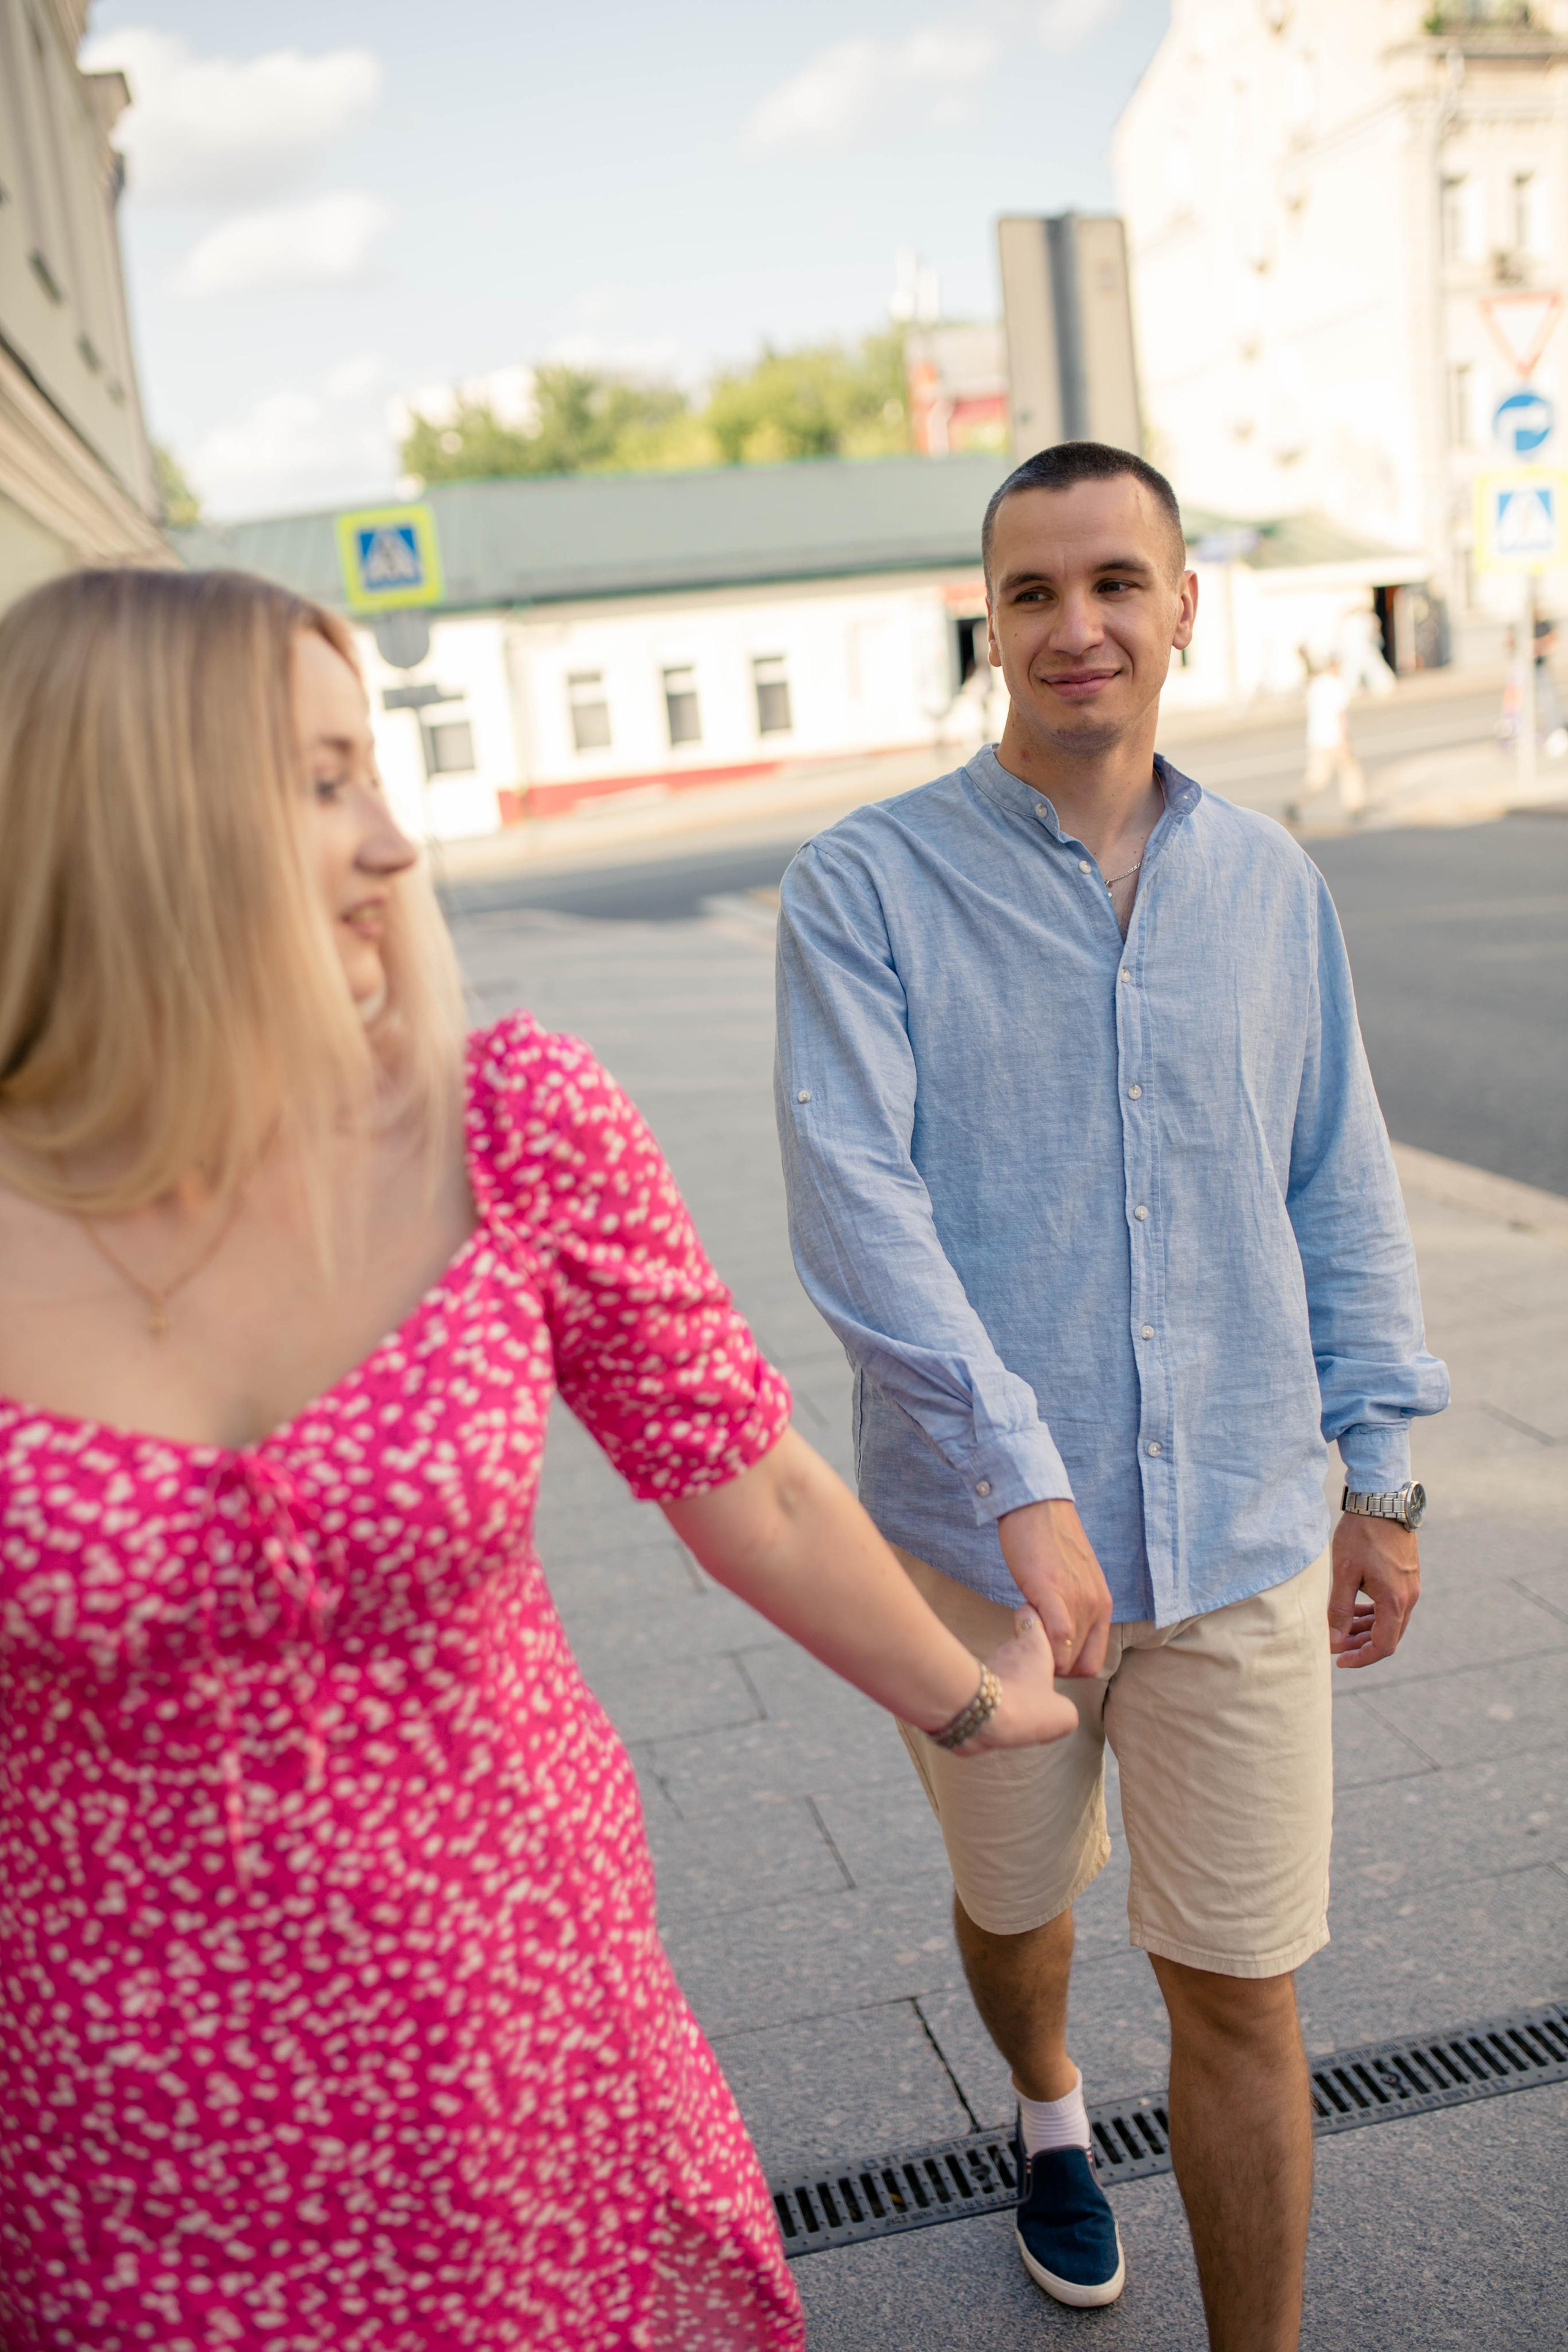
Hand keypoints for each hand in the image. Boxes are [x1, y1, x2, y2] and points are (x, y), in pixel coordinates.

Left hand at [950, 1607, 1078, 1754]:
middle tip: (1035, 1684)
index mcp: (1034, 1646)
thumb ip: (1065, 1709)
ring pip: (1002, 1667)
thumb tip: (1059, 1713)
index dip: (1035, 1617)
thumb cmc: (1027, 1706)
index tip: (1037, 1621)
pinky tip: (1000, 1716)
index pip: (1032, 1617)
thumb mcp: (1062, 1714)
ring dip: (1010, 1681)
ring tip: (1019, 1705)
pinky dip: (994, 1698)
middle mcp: (1008, 1648)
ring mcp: (988, 1664)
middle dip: (1026, 1662)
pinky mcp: (971, 1682)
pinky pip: (987, 1687)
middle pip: (1018, 1647)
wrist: (980, 1714)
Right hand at [996, 1498, 1112, 1677]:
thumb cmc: (1049, 1542)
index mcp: (1103, 1606)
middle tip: (1031, 1643)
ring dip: (1040, 1652)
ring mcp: (1079, 1600)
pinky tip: (1022, 1617)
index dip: (1067, 1668)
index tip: (1045, 1654)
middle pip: (1077, 1666)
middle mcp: (1096, 1607)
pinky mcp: (1054, 1590)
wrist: (1037, 1505)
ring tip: (1025, 1625)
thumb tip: (1060, 1639)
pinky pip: (1058, 1635)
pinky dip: (1039, 1640)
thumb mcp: (1074, 1581)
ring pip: (1064, 1657)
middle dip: (1051, 1665)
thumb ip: (1074, 1609)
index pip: (1093, 1663)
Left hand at [1328, 1512, 1419, 1668]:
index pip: (1383, 1646)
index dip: (1361, 1658)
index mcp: (1395, 1601)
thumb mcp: (1344, 1572)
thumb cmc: (1362, 1534)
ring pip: (1391, 1621)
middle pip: (1389, 1637)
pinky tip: (1356, 1611)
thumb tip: (1334, 1640)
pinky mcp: (1407, 1577)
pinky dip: (1375, 1614)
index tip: (1339, 1660)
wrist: (1383, 1501)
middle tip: (1335, 1647)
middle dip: (1361, 1646)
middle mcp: (1409, 1598)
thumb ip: (1340, 1609)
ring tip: (1341, 1631)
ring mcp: (1410, 1587)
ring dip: (1367, 1630)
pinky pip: (1392, 1606)